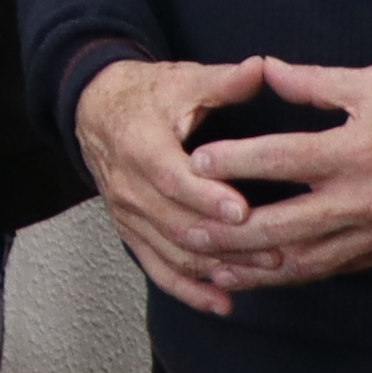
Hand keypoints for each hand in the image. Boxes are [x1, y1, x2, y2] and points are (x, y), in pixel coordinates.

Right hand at [78, 53, 271, 315]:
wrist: (95, 110)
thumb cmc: (149, 95)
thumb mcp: (183, 80)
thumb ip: (223, 81)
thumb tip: (261, 68)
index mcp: (139, 143)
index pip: (170, 178)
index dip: (204, 197)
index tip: (242, 211)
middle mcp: (128, 184)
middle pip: (176, 223)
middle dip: (226, 242)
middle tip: (275, 250)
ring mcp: (127, 213)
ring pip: (171, 250)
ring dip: (216, 267)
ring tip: (262, 274)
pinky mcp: (130, 230)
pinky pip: (157, 267)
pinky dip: (188, 289)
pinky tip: (222, 304)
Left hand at [199, 60, 371, 294]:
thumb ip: (315, 82)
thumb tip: (265, 69)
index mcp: (356, 151)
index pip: (283, 159)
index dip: (235, 162)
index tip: (195, 163)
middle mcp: (361, 199)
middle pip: (283, 225)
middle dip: (230, 233)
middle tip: (185, 230)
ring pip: (304, 260)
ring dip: (254, 268)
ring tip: (212, 266)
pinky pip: (329, 269)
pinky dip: (292, 276)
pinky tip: (261, 275)